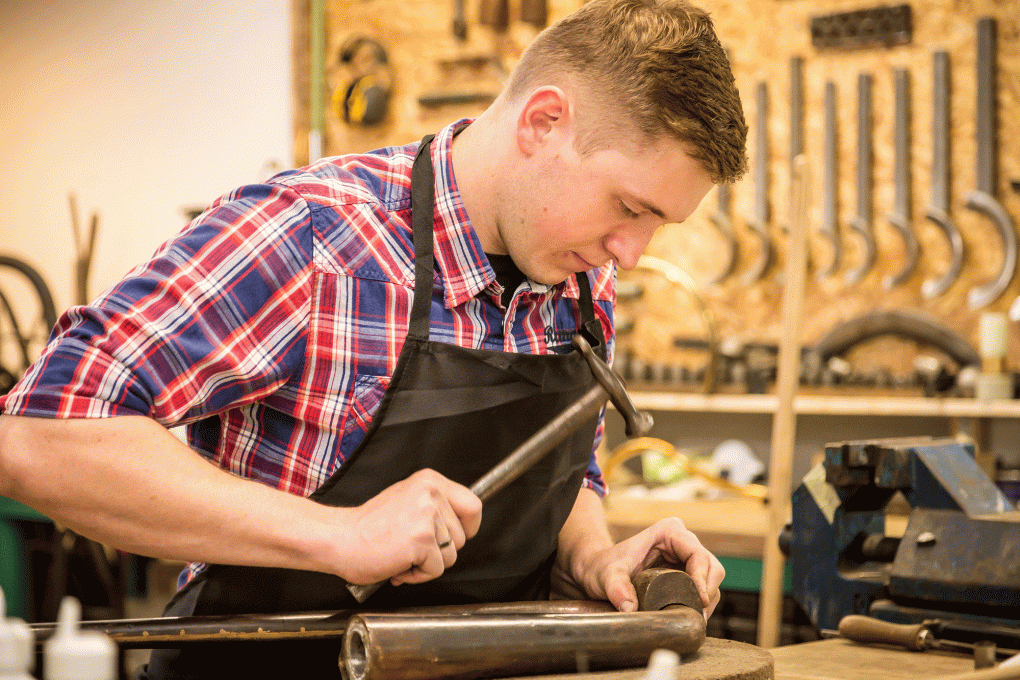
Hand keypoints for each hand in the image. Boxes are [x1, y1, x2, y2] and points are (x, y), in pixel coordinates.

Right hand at [339, 469, 481, 585]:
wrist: (339, 538)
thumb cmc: (368, 527)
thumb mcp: (406, 500)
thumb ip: (433, 507)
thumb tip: (460, 528)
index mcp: (430, 481)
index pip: (473, 505)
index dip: (467, 527)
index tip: (453, 536)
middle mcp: (432, 494)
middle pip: (462, 537)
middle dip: (440, 550)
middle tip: (411, 548)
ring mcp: (428, 516)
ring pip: (451, 556)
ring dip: (427, 564)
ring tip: (402, 554)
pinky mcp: (422, 540)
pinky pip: (436, 570)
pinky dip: (417, 575)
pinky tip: (398, 563)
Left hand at [558, 517, 724, 617]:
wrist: (597, 572)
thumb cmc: (602, 567)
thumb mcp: (606, 576)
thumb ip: (616, 588)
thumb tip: (629, 607)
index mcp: (669, 532)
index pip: (698, 555)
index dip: (703, 579)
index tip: (698, 601)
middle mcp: (682, 541)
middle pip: (712, 567)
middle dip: (707, 592)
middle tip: (696, 616)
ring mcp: (686, 558)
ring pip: (712, 580)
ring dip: (706, 601)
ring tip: (692, 619)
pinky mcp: (686, 573)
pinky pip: (704, 589)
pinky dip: (701, 604)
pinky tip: (689, 616)